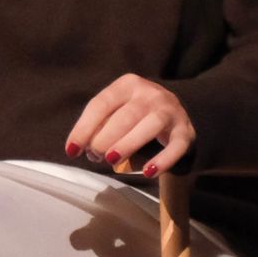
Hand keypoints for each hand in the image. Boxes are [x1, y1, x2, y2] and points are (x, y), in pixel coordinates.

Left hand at [66, 74, 195, 176]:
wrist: (176, 112)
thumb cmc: (136, 114)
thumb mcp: (117, 110)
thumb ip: (99, 126)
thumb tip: (82, 149)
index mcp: (127, 84)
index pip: (101, 104)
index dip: (84, 128)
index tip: (72, 150)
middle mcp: (150, 94)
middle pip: (125, 115)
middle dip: (105, 137)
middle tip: (95, 156)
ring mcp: (170, 111)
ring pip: (150, 125)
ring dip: (128, 143)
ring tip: (111, 160)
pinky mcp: (186, 131)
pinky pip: (176, 146)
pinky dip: (163, 160)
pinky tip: (148, 172)